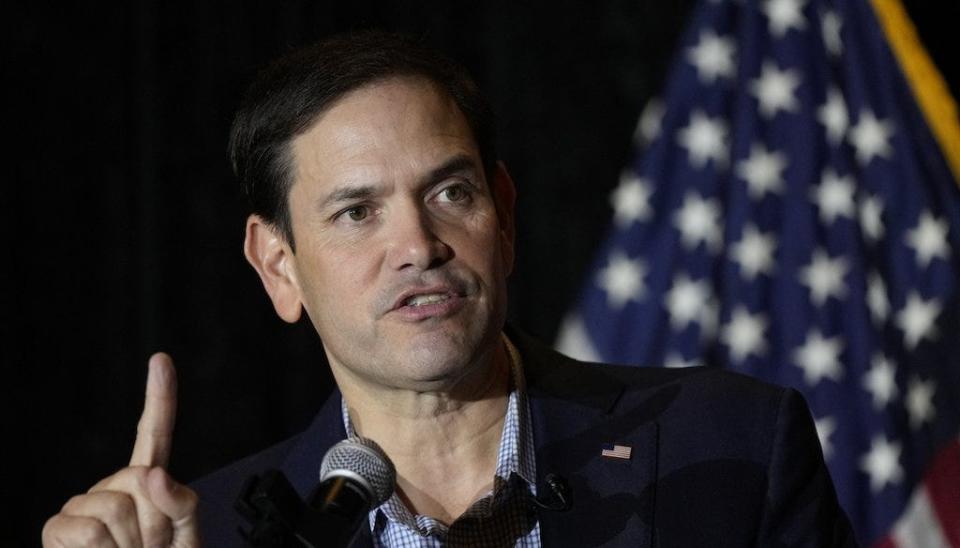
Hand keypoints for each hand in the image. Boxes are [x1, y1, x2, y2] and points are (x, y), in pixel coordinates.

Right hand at [42, 353, 200, 546]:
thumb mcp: (187, 539)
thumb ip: (181, 503)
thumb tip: (152, 472)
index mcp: (148, 485)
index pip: (154, 434)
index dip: (159, 397)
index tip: (161, 361)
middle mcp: (112, 488)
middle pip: (139, 479)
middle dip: (154, 522)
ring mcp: (82, 506)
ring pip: (115, 507)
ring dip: (131, 544)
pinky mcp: (57, 530)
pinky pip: (87, 530)